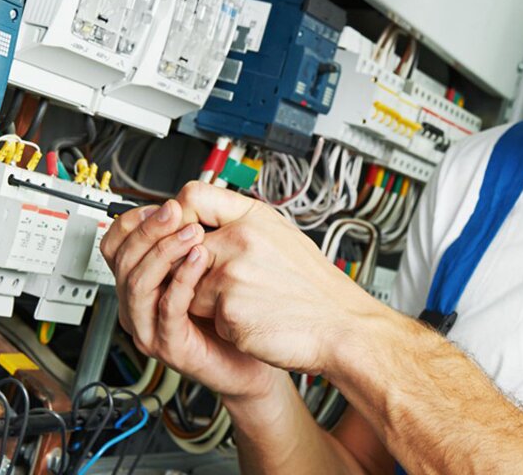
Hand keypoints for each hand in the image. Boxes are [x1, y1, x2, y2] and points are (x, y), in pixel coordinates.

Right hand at [101, 199, 281, 400]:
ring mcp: (150, 327)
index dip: (132, 222)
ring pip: (138, 284)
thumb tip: (183, 201)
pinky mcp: (170, 345)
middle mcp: (138, 305)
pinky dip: (181, 280)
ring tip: (192, 232)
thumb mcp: (207, 263)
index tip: (162, 205)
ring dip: (163, 252)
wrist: (254, 357)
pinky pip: (167, 309)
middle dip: (148, 230)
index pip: (115, 245)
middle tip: (176, 211)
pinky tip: (199, 260)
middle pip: (122, 261)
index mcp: (140, 282)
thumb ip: (192, 235)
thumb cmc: (231, 313)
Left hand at [162, 182, 391, 376]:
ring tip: (250, 303)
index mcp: (252, 216)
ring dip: (211, 303)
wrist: (343, 327)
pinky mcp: (229, 311)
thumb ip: (237, 223)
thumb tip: (195, 220)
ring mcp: (233, 275)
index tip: (184, 235)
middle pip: (182, 251)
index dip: (179, 216)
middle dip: (193, 272)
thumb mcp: (280, 235)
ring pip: (189, 290)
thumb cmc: (314, 287)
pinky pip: (207, 319)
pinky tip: (255, 321)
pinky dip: (226, 326)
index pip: (193, 196)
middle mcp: (240, 240)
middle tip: (228, 284)